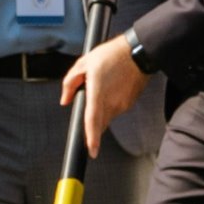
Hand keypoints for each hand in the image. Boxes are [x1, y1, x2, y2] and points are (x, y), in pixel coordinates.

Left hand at [60, 35, 146, 155]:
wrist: (138, 52)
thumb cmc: (111, 55)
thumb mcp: (83, 63)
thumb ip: (70, 83)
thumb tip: (65, 100)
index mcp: (97, 93)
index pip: (93, 121)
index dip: (92, 138)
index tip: (91, 151)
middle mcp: (112, 102)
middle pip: (100, 123)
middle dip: (93, 123)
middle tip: (91, 104)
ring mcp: (123, 104)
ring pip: (108, 116)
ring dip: (101, 110)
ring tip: (102, 87)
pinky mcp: (130, 102)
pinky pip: (116, 109)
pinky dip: (110, 104)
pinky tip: (111, 88)